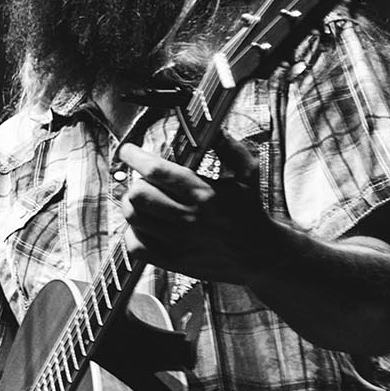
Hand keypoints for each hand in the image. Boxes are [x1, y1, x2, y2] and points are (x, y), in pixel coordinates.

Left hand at [115, 131, 288, 284]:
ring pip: (133, 218)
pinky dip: (133, 233)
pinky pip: (135, 246)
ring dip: (133, 206)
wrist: (261, 255)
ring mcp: (179, 242)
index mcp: (204, 194)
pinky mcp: (173, 261)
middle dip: (135, 182)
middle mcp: (189, 218)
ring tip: (144, 202)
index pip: (157, 171)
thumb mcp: (247, 175)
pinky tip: (145, 226)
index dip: (135, 157)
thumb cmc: (250, 211)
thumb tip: (214, 129)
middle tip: (142, 182)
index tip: (127, 150)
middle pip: (138, 194)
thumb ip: (230, 149)